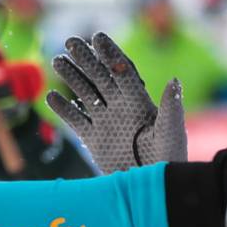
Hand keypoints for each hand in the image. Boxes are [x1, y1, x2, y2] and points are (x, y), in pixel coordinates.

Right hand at [46, 32, 186, 172]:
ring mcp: (106, 122)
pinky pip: (76, 120)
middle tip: (71, 41)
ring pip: (85, 94)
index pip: (123, 72)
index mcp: (139, 102)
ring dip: (72, 78)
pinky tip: (51, 96)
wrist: (150, 189)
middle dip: (86, 59)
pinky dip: (64, 109)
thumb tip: (175, 80)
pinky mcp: (94, 139)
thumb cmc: (167, 161)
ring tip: (57, 61)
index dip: (111, 54)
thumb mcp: (171, 133)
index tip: (98, 37)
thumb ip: (170, 107)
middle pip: (100, 78)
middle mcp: (121, 108)